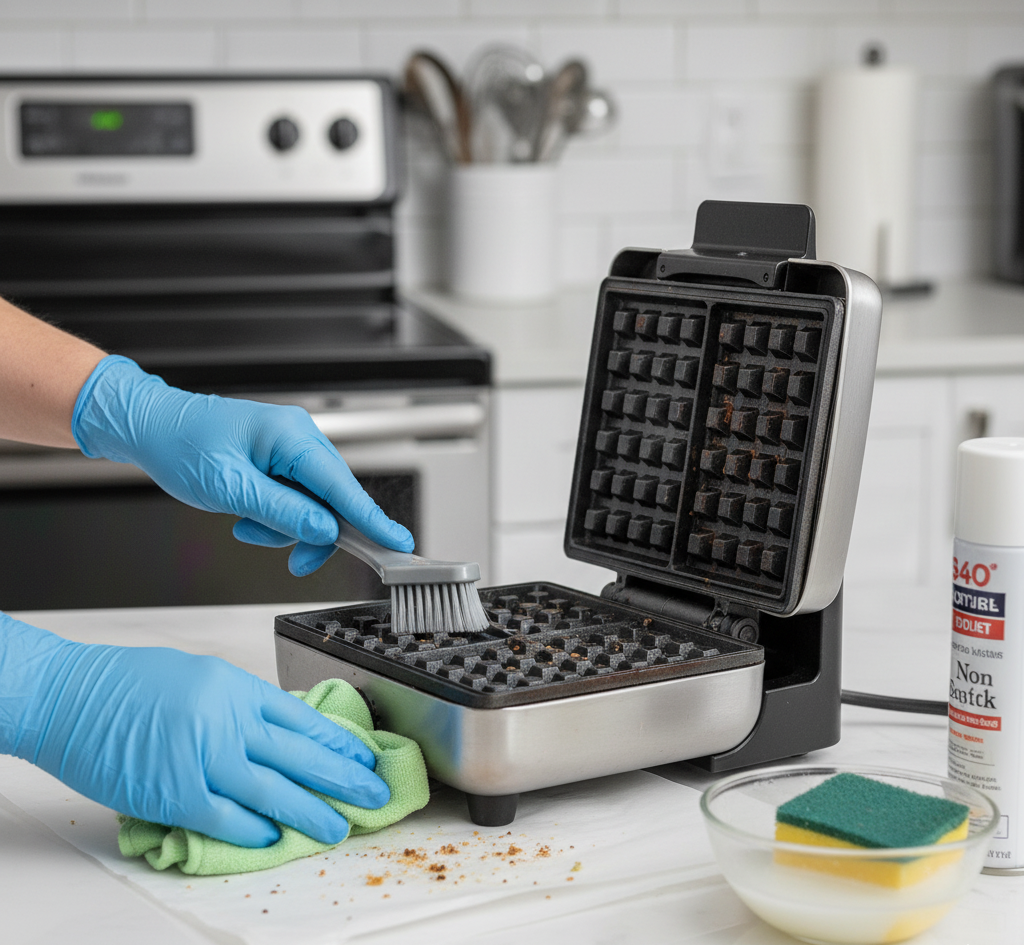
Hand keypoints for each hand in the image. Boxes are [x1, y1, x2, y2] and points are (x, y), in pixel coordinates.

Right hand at [0, 613, 388, 846]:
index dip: (338, 741)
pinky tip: (276, 839)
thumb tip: (276, 731)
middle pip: (302, 754)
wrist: (72, 695)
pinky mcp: (177, 793)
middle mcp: (230, 721)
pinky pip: (227, 818)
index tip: (364, 755)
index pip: (304, 717)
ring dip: (311, 811)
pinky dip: (254, 831)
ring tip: (339, 826)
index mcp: (238, 688)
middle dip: (344, 777)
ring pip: (274, 790)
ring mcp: (205, 757)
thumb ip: (240, 705)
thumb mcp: (200, 677)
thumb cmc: (128, 683)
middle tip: (376, 792)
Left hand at [72, 356, 413, 574]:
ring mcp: (291, 446)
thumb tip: (325, 531)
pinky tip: (248, 516)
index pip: (342, 486)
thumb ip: (283, 512)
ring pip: (313, 503)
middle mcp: (299, 437)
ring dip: (286, 526)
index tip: (398, 543)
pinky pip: (296, 496)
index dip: (372, 519)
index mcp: (291, 436)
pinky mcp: (281, 457)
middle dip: (312, 532)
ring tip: (246, 525)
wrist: (151, 426)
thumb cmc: (181, 446)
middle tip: (297, 562)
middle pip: (331, 499)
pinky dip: (277, 515)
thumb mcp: (230, 489)